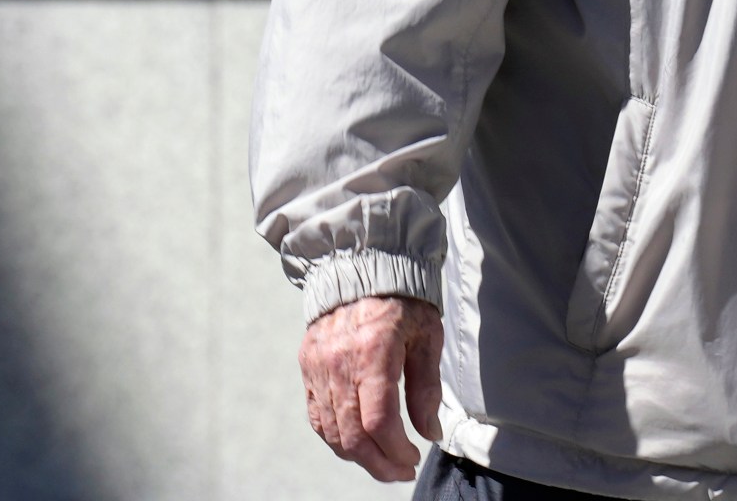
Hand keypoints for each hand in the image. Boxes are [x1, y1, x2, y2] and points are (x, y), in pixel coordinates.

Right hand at [299, 295, 443, 481]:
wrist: (363, 264)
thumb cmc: (403, 301)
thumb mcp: (427, 338)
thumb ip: (427, 388)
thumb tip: (429, 433)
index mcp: (373, 352)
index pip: (379, 421)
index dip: (397, 451)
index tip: (413, 459)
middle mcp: (339, 361)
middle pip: (352, 434)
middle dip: (379, 464)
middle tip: (400, 471)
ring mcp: (318, 365)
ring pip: (331, 431)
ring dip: (357, 456)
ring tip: (382, 462)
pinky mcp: (307, 365)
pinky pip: (316, 415)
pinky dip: (334, 437)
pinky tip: (356, 444)